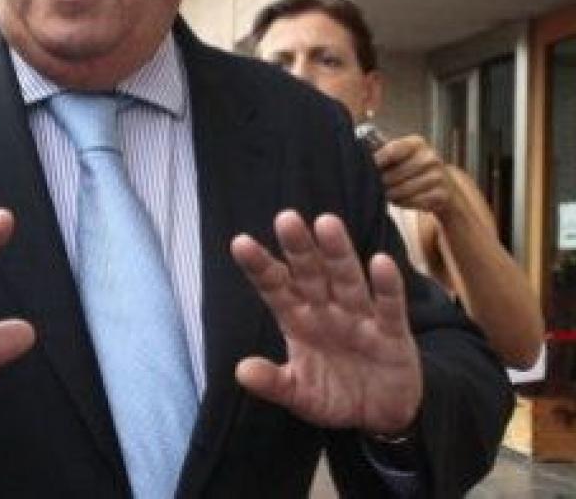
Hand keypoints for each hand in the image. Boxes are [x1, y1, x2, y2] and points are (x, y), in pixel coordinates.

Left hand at [231, 210, 421, 434]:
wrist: (379, 415)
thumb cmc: (333, 394)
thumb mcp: (299, 395)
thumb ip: (273, 383)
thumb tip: (241, 371)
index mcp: (298, 320)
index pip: (275, 288)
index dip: (260, 267)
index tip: (239, 243)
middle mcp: (326, 310)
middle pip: (310, 274)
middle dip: (299, 248)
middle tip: (285, 218)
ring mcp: (360, 318)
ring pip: (347, 280)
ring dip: (338, 254)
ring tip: (327, 223)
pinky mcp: (393, 333)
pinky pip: (389, 307)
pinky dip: (387, 287)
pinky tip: (381, 262)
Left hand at [373, 135, 456, 215]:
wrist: (443, 184)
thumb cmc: (411, 167)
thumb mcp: (400, 155)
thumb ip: (382, 152)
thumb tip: (358, 156)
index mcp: (416, 143)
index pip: (392, 150)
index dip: (377, 160)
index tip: (365, 168)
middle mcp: (430, 157)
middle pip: (395, 173)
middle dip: (381, 182)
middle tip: (374, 186)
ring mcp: (438, 176)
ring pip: (403, 190)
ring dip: (391, 194)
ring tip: (386, 193)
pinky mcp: (441, 194)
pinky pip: (414, 201)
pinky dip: (403, 202)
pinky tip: (399, 199)